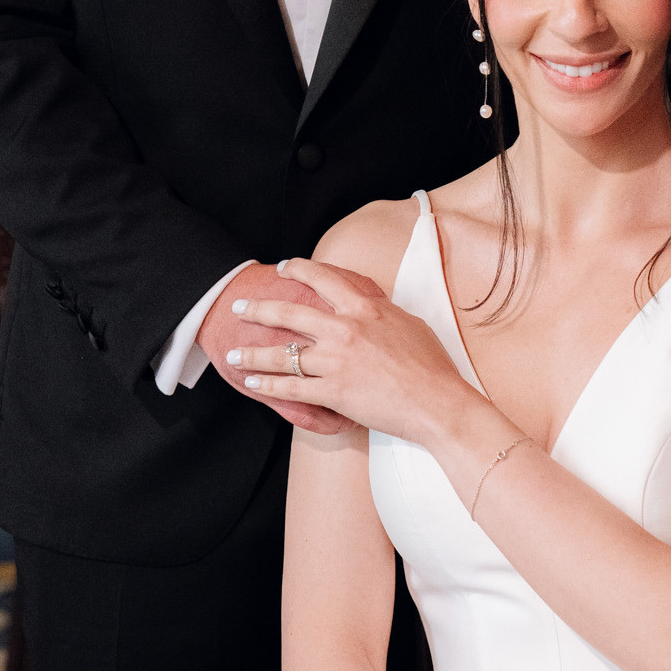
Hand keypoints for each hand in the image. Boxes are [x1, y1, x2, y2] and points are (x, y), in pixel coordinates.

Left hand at [227, 254, 468, 442]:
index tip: (286, 267)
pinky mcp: (334, 392)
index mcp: (366, 308)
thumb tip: (371, 306)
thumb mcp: (409, 324)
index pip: (325, 279)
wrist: (437, 403)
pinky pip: (291, 388)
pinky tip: (253, 384)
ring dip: (252, 354)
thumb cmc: (431, 366)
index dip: (301, 270)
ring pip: (282, 353)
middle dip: (258, 309)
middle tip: (239, 308)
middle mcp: (345, 329)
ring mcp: (336, 361)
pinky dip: (268, 387)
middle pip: (289, 312)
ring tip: (233, 355)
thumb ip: (382, 313)